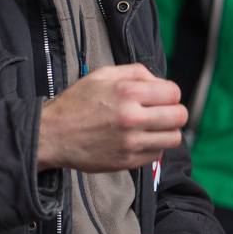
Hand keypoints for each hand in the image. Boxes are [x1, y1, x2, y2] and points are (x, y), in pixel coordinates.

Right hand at [35, 63, 186, 171]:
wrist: (53, 134)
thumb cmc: (76, 103)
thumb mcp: (102, 74)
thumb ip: (135, 72)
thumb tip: (159, 82)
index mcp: (127, 92)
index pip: (173, 92)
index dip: (169, 94)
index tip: (161, 97)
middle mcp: (132, 117)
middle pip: (179, 116)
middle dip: (174, 112)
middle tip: (161, 113)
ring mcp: (131, 142)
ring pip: (174, 138)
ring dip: (166, 131)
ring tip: (152, 128)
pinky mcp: (128, 161)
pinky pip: (157, 154)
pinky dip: (153, 146)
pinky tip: (138, 139)